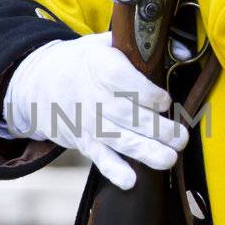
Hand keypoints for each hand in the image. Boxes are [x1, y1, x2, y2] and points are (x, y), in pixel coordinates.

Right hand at [2, 31, 190, 189]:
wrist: (40, 83)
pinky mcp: (86, 142)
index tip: (164, 100)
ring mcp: (90, 122)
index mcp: (100, 67)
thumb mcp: (107, 43)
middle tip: (180, 136)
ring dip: (147, 152)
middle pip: (129, 116)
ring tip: (169, 158)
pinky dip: (114, 171)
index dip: (148, 93)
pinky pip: (101, 159)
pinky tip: (130, 181)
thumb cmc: (84, 62)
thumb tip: (184, 49)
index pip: (125, 82)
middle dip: (158, 129)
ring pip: (121, 140)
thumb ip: (141, 45)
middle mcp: (95, 97)